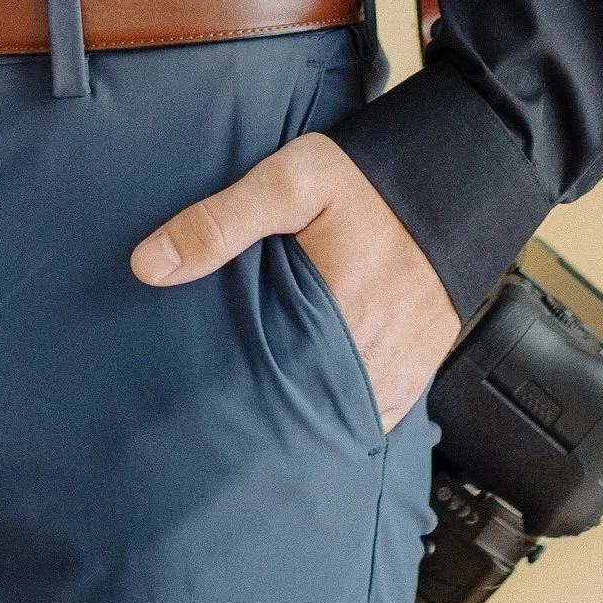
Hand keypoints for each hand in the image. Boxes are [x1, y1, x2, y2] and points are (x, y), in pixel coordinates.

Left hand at [130, 134, 459, 428]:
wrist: (453, 180)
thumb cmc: (367, 180)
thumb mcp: (289, 180)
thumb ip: (221, 221)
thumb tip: (148, 265)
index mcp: (333, 315)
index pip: (269, 387)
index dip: (233, 400)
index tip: (198, 407)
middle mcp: (371, 356)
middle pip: (304, 412)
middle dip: (266, 416)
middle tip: (222, 422)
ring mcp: (400, 370)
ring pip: (340, 420)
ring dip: (306, 418)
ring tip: (264, 419)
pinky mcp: (419, 369)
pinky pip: (377, 414)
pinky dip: (346, 414)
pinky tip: (314, 406)